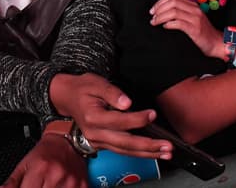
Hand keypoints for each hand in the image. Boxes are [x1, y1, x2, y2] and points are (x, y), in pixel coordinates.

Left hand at [1, 134, 86, 187]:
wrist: (69, 140)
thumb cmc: (46, 152)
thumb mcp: (24, 165)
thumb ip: (11, 183)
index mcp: (40, 170)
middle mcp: (56, 177)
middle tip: (38, 185)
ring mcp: (71, 183)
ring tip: (46, 185)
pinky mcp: (83, 186)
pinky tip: (59, 186)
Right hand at [48, 73, 170, 158]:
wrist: (68, 97)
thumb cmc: (83, 89)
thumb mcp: (96, 83)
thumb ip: (112, 92)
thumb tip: (127, 103)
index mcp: (92, 117)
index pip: (119, 121)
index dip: (137, 119)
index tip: (152, 114)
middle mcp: (95, 133)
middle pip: (124, 143)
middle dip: (148, 145)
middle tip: (167, 145)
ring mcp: (98, 141)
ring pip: (125, 151)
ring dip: (147, 153)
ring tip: (165, 152)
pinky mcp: (102, 144)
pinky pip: (122, 151)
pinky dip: (139, 153)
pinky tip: (153, 152)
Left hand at [149, 0, 222, 58]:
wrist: (217, 44)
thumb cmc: (203, 33)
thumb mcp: (193, 19)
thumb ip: (182, 13)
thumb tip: (163, 13)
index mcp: (193, 5)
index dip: (161, 2)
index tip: (153, 10)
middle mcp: (194, 10)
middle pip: (172, 2)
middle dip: (159, 8)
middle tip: (152, 16)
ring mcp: (195, 19)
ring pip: (174, 12)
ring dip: (161, 17)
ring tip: (155, 22)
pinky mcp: (195, 29)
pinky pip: (179, 23)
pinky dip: (169, 24)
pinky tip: (165, 27)